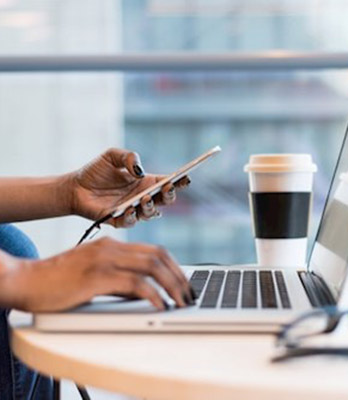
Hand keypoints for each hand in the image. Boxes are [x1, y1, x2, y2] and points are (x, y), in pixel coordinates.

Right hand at [1, 237, 195, 311]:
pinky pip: (134, 283)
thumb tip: (145, 293)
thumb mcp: (95, 274)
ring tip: (182, 302)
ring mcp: (104, 259)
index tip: (184, 283)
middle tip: (189, 294)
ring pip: (151, 266)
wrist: (27, 280)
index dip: (174, 266)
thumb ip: (119, 279)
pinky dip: (153, 295)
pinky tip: (160, 306)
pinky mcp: (96, 276)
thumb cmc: (59, 281)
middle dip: (179, 276)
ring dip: (172, 285)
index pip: (154, 250)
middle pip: (158, 256)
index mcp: (112, 245)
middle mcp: (111, 247)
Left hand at [68, 148, 189, 227]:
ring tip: (145, 198)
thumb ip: (128, 157)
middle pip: (164, 201)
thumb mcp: (112, 156)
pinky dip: (132, 217)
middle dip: (169, 195)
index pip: (166, 183)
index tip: (185, 177)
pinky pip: (130, 222)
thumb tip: (140, 170)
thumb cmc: (95, 171)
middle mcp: (142, 197)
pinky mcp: (118, 220)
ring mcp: (132, 210)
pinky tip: (130, 209)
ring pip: (150, 214)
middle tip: (167, 188)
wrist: (74, 187)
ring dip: (151, 207)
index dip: (178, 181)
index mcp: (145, 182)